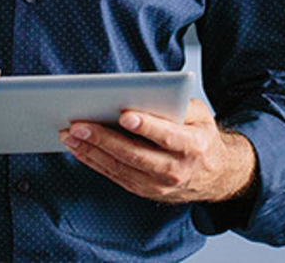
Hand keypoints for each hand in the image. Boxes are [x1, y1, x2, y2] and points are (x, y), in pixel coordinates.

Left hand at [59, 99, 255, 204]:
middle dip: (103, 139)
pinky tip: (79, 149)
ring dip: (91, 152)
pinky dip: (94, 163)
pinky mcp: (145, 191)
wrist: (215, 176)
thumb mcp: (199, 115)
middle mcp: (175, 169)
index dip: (145, 126)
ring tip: (70, 134)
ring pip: (120, 168)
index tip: (124, 114)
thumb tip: (145, 93)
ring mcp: (159, 185)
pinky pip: (116, 176)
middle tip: (78, 124)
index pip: (167, 136)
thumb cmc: (201, 136)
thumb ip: (176, 105)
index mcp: (192, 146)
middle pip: (134, 155)